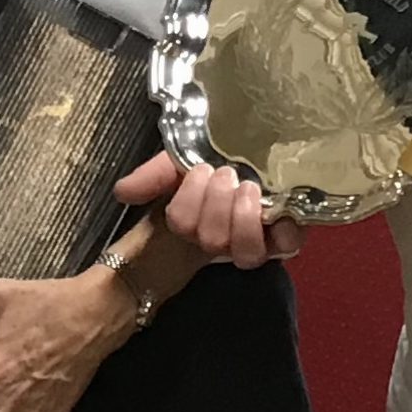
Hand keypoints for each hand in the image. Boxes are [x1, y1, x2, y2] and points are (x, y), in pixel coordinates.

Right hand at [116, 150, 295, 269]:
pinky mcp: (288, 236)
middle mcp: (224, 238)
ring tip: (247, 188)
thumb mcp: (180, 163)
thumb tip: (122, 192)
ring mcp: (257, 241)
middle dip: (216, 204)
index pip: (182, 227)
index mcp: (196, 221)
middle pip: (212, 241)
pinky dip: (285, 232)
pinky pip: (288, 247)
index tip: (197, 170)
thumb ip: (151, 176)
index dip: (188, 206)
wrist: (259, 157)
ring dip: (242, 219)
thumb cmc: (217, 166)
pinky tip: (278, 213)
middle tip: (226, 174)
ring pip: (246, 254)